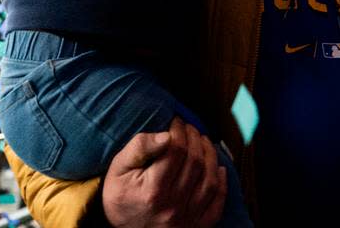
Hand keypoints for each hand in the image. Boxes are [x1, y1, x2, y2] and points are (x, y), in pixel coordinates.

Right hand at [102, 117, 226, 227]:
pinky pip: (217, 204)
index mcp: (153, 189)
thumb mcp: (118, 170)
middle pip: (195, 162)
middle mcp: (173, 205)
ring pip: (210, 180)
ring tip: (203, 141)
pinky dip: (222, 184)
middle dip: (195, 138)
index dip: (179, 131)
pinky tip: (219, 169)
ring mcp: (187, 218)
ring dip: (210, 155)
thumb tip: (166, 136)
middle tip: (189, 128)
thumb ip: (139, 149)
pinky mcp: (196, 227)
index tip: (176, 121)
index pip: (176, 150)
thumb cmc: (119, 198)